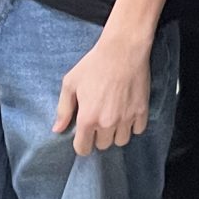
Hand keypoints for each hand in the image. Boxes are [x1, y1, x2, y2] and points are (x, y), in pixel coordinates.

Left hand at [54, 31, 151, 155]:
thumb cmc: (94, 64)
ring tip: (113, 118)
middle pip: (103, 145)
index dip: (81, 144)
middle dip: (98, 136)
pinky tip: (127, 112)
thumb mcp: (70, 83)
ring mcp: (126, 119)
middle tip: (98, 120)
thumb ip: (63, 109)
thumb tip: (57, 130)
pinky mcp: (141, 111)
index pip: (83, 148)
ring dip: (116, 133)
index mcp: (87, 118)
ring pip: (121, 141)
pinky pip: (138, 130)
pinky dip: (132, 125)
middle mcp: (107, 123)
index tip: (83, 136)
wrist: (122, 50)